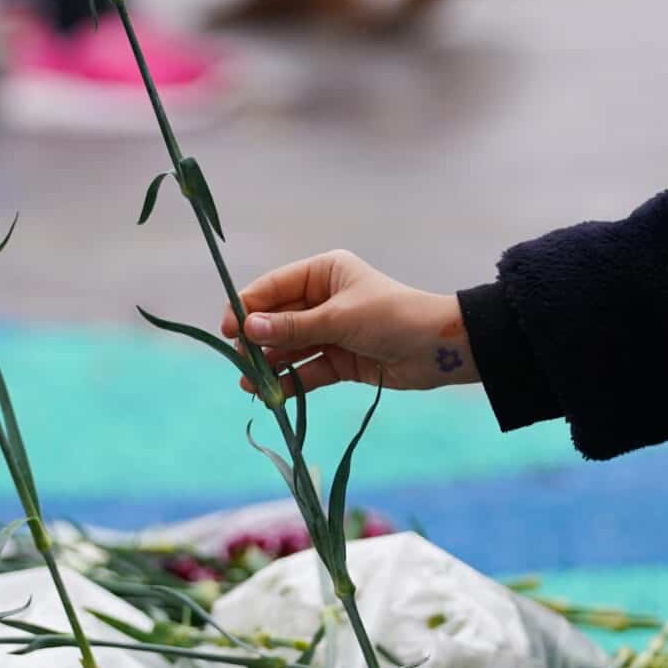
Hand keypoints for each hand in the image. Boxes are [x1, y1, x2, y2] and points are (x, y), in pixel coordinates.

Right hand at [219, 250, 477, 396]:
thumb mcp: (339, 319)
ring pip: (290, 347)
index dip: (248, 306)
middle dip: (257, 340)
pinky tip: (271, 394)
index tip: (228, 329)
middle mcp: (323, 299)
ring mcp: (330, 331)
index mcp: (323, 273)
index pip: (274, 287)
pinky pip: (307, 370)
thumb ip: (293, 327)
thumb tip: (248, 329)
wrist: (439, 349)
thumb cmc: (392, 317)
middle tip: (238, 360)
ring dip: (270, 364)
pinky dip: (291, 382)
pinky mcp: (340, 360)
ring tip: (248, 383)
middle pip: (278, 319)